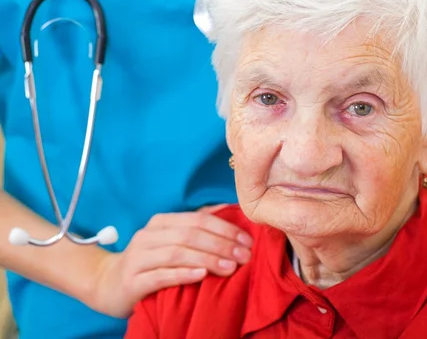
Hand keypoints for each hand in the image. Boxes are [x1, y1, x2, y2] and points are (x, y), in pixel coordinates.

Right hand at [89, 204, 252, 317]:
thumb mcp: (172, 240)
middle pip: (190, 235)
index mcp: (162, 222)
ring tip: (230, 268)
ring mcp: (138, 257)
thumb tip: (229, 210)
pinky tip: (202, 276)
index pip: (199, 219)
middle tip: (244, 256)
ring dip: (208, 259)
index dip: (226, 229)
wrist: (110, 284)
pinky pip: (161, 275)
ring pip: (177, 253)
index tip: (248, 241)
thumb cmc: (151, 261)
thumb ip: (197, 227)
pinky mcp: (132, 281)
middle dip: (222, 245)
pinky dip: (183, 274)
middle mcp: (148, 235)